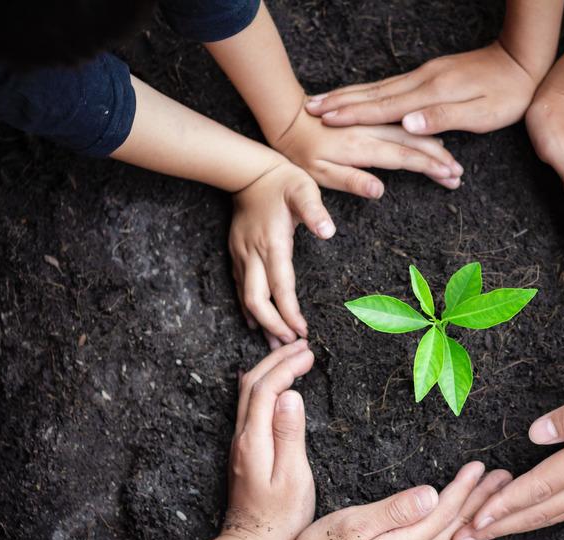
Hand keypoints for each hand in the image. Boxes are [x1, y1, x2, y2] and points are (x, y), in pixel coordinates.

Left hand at [222, 341, 316, 539]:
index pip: (267, 388)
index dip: (287, 366)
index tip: (309, 354)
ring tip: (293, 357)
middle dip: (277, 359)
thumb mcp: (293, 477)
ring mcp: (241, 444)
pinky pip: (250, 406)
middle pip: (253, 384)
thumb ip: (290, 434)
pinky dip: (265, 387)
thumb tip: (290, 394)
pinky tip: (275, 387)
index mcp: (254, 440)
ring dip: (270, 370)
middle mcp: (242, 437)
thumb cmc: (279, 519)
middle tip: (303, 346)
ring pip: (249, 393)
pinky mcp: (244, 452)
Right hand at [230, 162, 333, 346]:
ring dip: (260, 322)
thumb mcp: (304, 189)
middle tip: (289, 344)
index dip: (289, 313)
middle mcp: (253, 253)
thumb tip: (328, 231)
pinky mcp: (235, 253)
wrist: (247, 171)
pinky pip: (239, 288)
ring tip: (274, 344)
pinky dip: (248, 308)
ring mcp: (241, 255)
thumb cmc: (282, 180)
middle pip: (256, 300)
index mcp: (272, 243)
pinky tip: (256, 322)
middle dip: (272, 326)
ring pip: (245, 298)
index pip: (281, 287)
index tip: (302, 332)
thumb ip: (314, 211)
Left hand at [271, 105, 461, 197]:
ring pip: (411, 133)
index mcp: (361, 148)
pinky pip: (401, 126)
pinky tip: (433, 141)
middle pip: (415, 143)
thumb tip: (380, 191)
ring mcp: (372, 124)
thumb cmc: (300, 152)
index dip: (430, 167)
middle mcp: (371, 132)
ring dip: (435, 147)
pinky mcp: (370, 120)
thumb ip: (351, 181)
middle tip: (459, 174)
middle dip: (440, 159)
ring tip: (452, 163)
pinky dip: (420, 135)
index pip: (404, 157)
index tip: (450, 177)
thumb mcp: (319, 174)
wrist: (287, 117)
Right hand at [276, 462, 511, 539]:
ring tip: (488, 494)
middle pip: (453, 523)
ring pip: (446, 533)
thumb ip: (393, 511)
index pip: (443, 511)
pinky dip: (451, 524)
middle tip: (504, 478)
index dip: (464, 487)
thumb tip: (431, 495)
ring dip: (469, 510)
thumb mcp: (352, 526)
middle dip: (480, 499)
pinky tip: (453, 520)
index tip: (481, 466)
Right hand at [305, 41, 540, 135]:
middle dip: (341, 102)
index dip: (354, 115)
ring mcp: (424, 75)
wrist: (522, 60)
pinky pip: (389, 85)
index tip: (325, 119)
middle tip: (310, 108)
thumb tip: (407, 125)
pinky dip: (368, 91)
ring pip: (378, 86)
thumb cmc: (507, 94)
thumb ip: (442, 118)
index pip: (384, 107)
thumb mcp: (480, 114)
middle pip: (373, 93)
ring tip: (324, 101)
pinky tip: (359, 96)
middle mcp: (422, 81)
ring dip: (350, 95)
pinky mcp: (429, 75)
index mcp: (431, 93)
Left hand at [451, 365, 563, 539]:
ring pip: (551, 515)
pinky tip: (524, 518)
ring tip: (481, 535)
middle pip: (539, 511)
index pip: (539, 486)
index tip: (473, 519)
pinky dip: (538, 517)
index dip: (503, 504)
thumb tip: (535, 434)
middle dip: (497, 526)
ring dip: (514, 526)